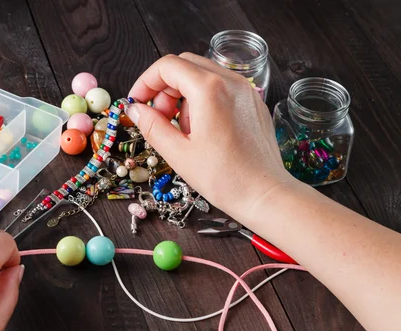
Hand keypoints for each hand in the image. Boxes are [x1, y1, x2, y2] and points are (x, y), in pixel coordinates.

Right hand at [126, 53, 295, 219]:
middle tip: (157, 118)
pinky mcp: (253, 103)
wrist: (265, 194)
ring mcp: (246, 91)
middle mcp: (231, 82)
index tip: (137, 103)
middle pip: (185, 66)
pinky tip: (202, 131)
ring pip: (203, 76)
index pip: (167, 66)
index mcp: (209, 90)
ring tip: (182, 130)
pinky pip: (221, 89)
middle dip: (163, 88)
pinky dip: (203, 101)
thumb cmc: (224, 178)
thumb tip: (135, 110)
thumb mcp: (178, 153)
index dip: (145, 82)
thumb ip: (151, 126)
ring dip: (183, 95)